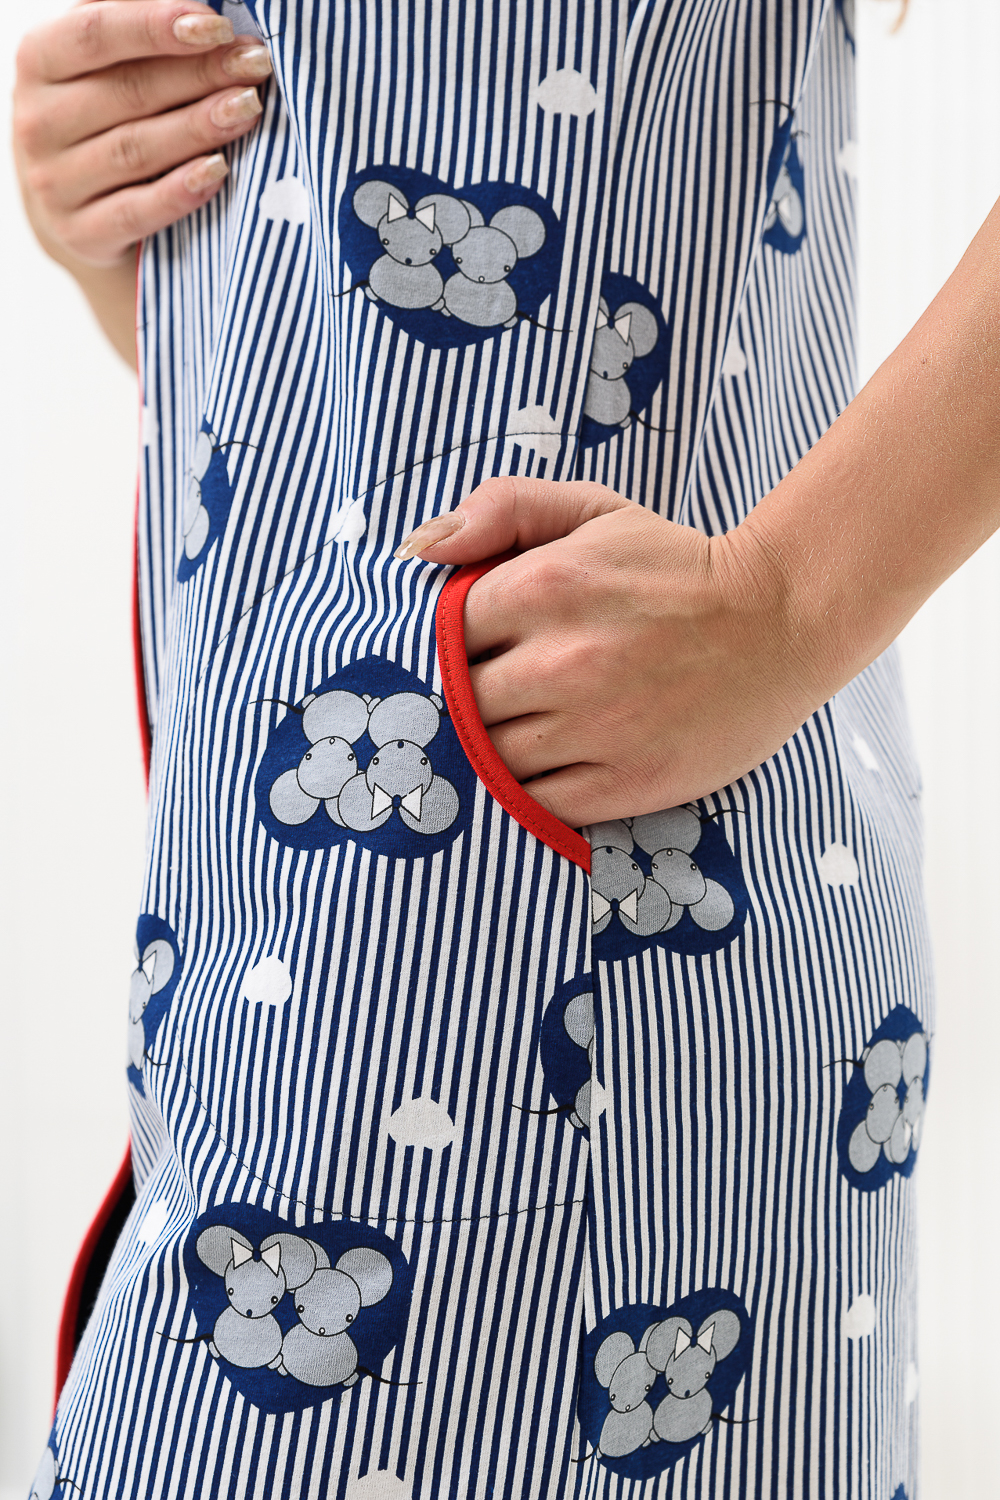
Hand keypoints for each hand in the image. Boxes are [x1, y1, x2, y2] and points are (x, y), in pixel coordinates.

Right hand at [13, 0, 271, 270]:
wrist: (77, 212)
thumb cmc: (104, 119)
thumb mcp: (105, 67)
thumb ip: (135, 32)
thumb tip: (200, 2)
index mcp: (40, 61)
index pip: (97, 33)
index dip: (157, 25)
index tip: (219, 25)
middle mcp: (37, 121)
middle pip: (128, 91)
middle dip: (200, 75)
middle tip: (255, 66)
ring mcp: (55, 182)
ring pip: (134, 149)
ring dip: (199, 127)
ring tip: (249, 108)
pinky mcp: (80, 233)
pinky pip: (137, 210)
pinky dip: (180, 191)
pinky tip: (219, 171)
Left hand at [396, 479, 820, 826]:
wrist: (782, 622)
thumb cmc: (674, 568)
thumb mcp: (594, 512)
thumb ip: (503, 510)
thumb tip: (417, 547)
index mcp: (546, 585)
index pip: (442, 632)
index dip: (446, 646)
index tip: (466, 651)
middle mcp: (563, 660)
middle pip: (459, 703)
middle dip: (464, 700)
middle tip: (487, 695)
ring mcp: (594, 728)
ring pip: (490, 759)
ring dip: (491, 750)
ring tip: (518, 729)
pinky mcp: (624, 782)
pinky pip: (538, 803)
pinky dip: (528, 792)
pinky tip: (545, 766)